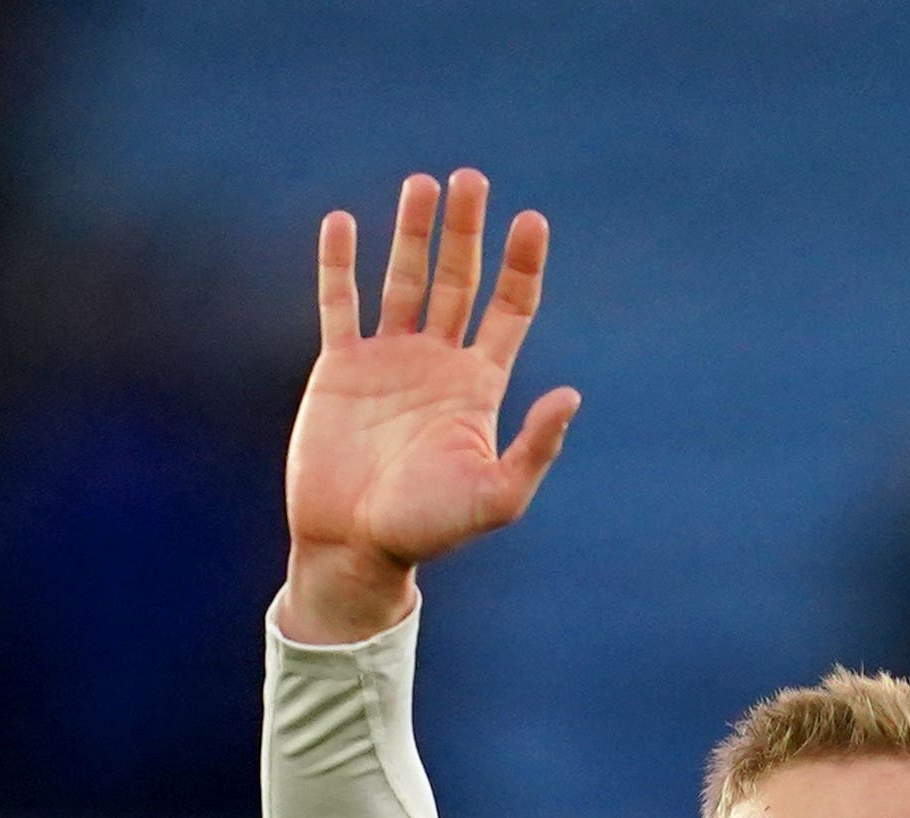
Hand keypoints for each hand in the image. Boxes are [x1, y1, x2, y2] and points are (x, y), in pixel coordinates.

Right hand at [282, 169, 579, 640]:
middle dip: (466, 230)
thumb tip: (571, 394)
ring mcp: (388, 361)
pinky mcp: (339, 368)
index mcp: (479, 386)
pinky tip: (342, 222)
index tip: (530, 219)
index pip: (509, 309)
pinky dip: (339, 263)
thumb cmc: (428, 530)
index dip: (522, 264)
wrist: (354, 547)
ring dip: (412, 232)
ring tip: (421, 183)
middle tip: (470, 178)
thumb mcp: (496, 496)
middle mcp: (437, 364)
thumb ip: (535, 447)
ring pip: (403, 280)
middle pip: (458, 280)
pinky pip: (340, 303)